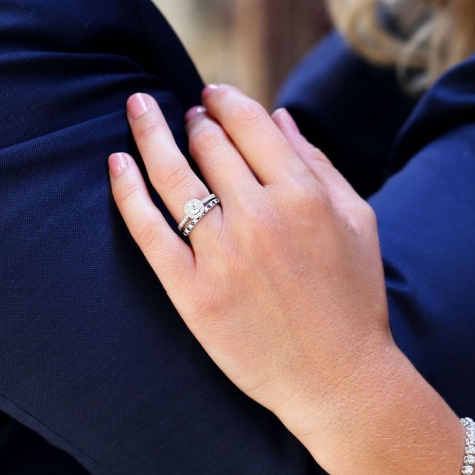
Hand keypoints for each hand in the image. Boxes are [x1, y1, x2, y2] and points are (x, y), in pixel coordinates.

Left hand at [108, 85, 395, 437]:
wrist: (338, 379)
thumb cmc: (355, 300)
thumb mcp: (358, 221)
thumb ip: (320, 164)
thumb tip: (281, 117)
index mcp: (304, 194)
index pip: (250, 124)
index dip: (225, 100)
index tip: (211, 94)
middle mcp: (260, 217)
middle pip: (209, 145)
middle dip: (195, 120)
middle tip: (187, 116)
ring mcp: (222, 255)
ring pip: (173, 176)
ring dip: (151, 132)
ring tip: (139, 108)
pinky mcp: (193, 293)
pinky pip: (148, 230)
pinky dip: (127, 191)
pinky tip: (116, 162)